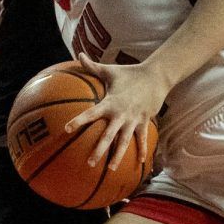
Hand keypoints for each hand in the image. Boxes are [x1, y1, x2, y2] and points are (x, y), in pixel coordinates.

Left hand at [66, 54, 167, 169]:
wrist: (156, 77)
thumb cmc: (130, 73)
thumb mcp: (110, 70)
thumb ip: (92, 66)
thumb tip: (79, 54)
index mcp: (110, 102)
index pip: (91, 113)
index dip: (79, 120)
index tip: (66, 129)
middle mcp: (121, 114)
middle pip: (108, 135)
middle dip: (99, 150)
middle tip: (90, 162)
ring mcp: (133, 120)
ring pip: (124, 141)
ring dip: (118, 156)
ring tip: (111, 169)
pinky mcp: (144, 122)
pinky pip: (142, 139)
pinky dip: (141, 150)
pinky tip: (139, 163)